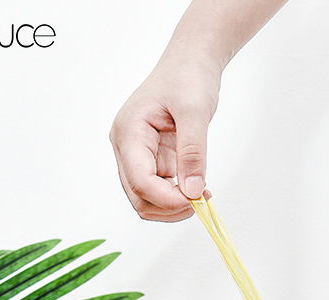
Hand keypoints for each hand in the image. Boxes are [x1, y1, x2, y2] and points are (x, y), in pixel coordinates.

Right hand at [110, 55, 220, 221]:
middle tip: (201, 201)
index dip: (168, 199)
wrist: (190, 63)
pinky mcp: (152, 159)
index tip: (197, 199)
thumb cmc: (188, 76)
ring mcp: (137, 155)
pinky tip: (197, 188)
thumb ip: (193, 152)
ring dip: (173, 206)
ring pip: (147, 198)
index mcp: (129, 132)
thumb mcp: (195, 111)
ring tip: (201, 194)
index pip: (140, 182)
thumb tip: (193, 190)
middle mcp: (127, 147)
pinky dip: (177, 196)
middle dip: (169, 207)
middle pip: (139, 197)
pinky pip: (159, 189)